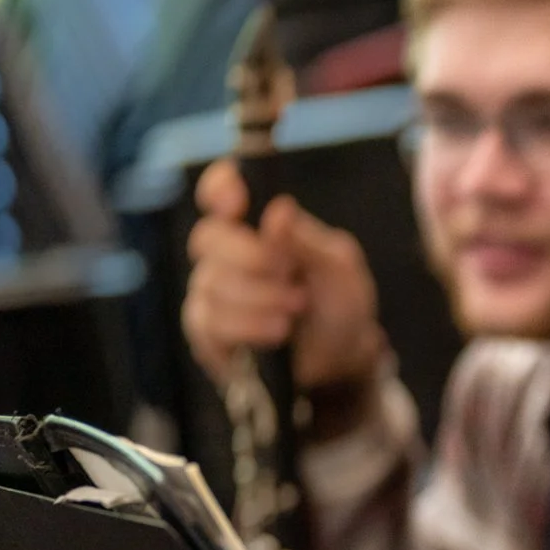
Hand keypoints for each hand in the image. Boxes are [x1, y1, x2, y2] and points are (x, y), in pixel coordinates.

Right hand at [182, 158, 385, 404]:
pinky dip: (248, 325)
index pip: (219, 192)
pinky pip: (209, 321)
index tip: (237, 201)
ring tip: (296, 310)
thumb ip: (308, 240)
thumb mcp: (340, 269)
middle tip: (290, 274)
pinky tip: (278, 333)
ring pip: (211, 282)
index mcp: (256, 228)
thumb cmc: (340, 307)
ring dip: (260, 297)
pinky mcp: (207, 333)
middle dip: (251, 256)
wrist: (342, 362)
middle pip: (208, 237)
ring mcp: (211, 293)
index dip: (219, 187)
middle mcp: (226, 256)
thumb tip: (278, 211)